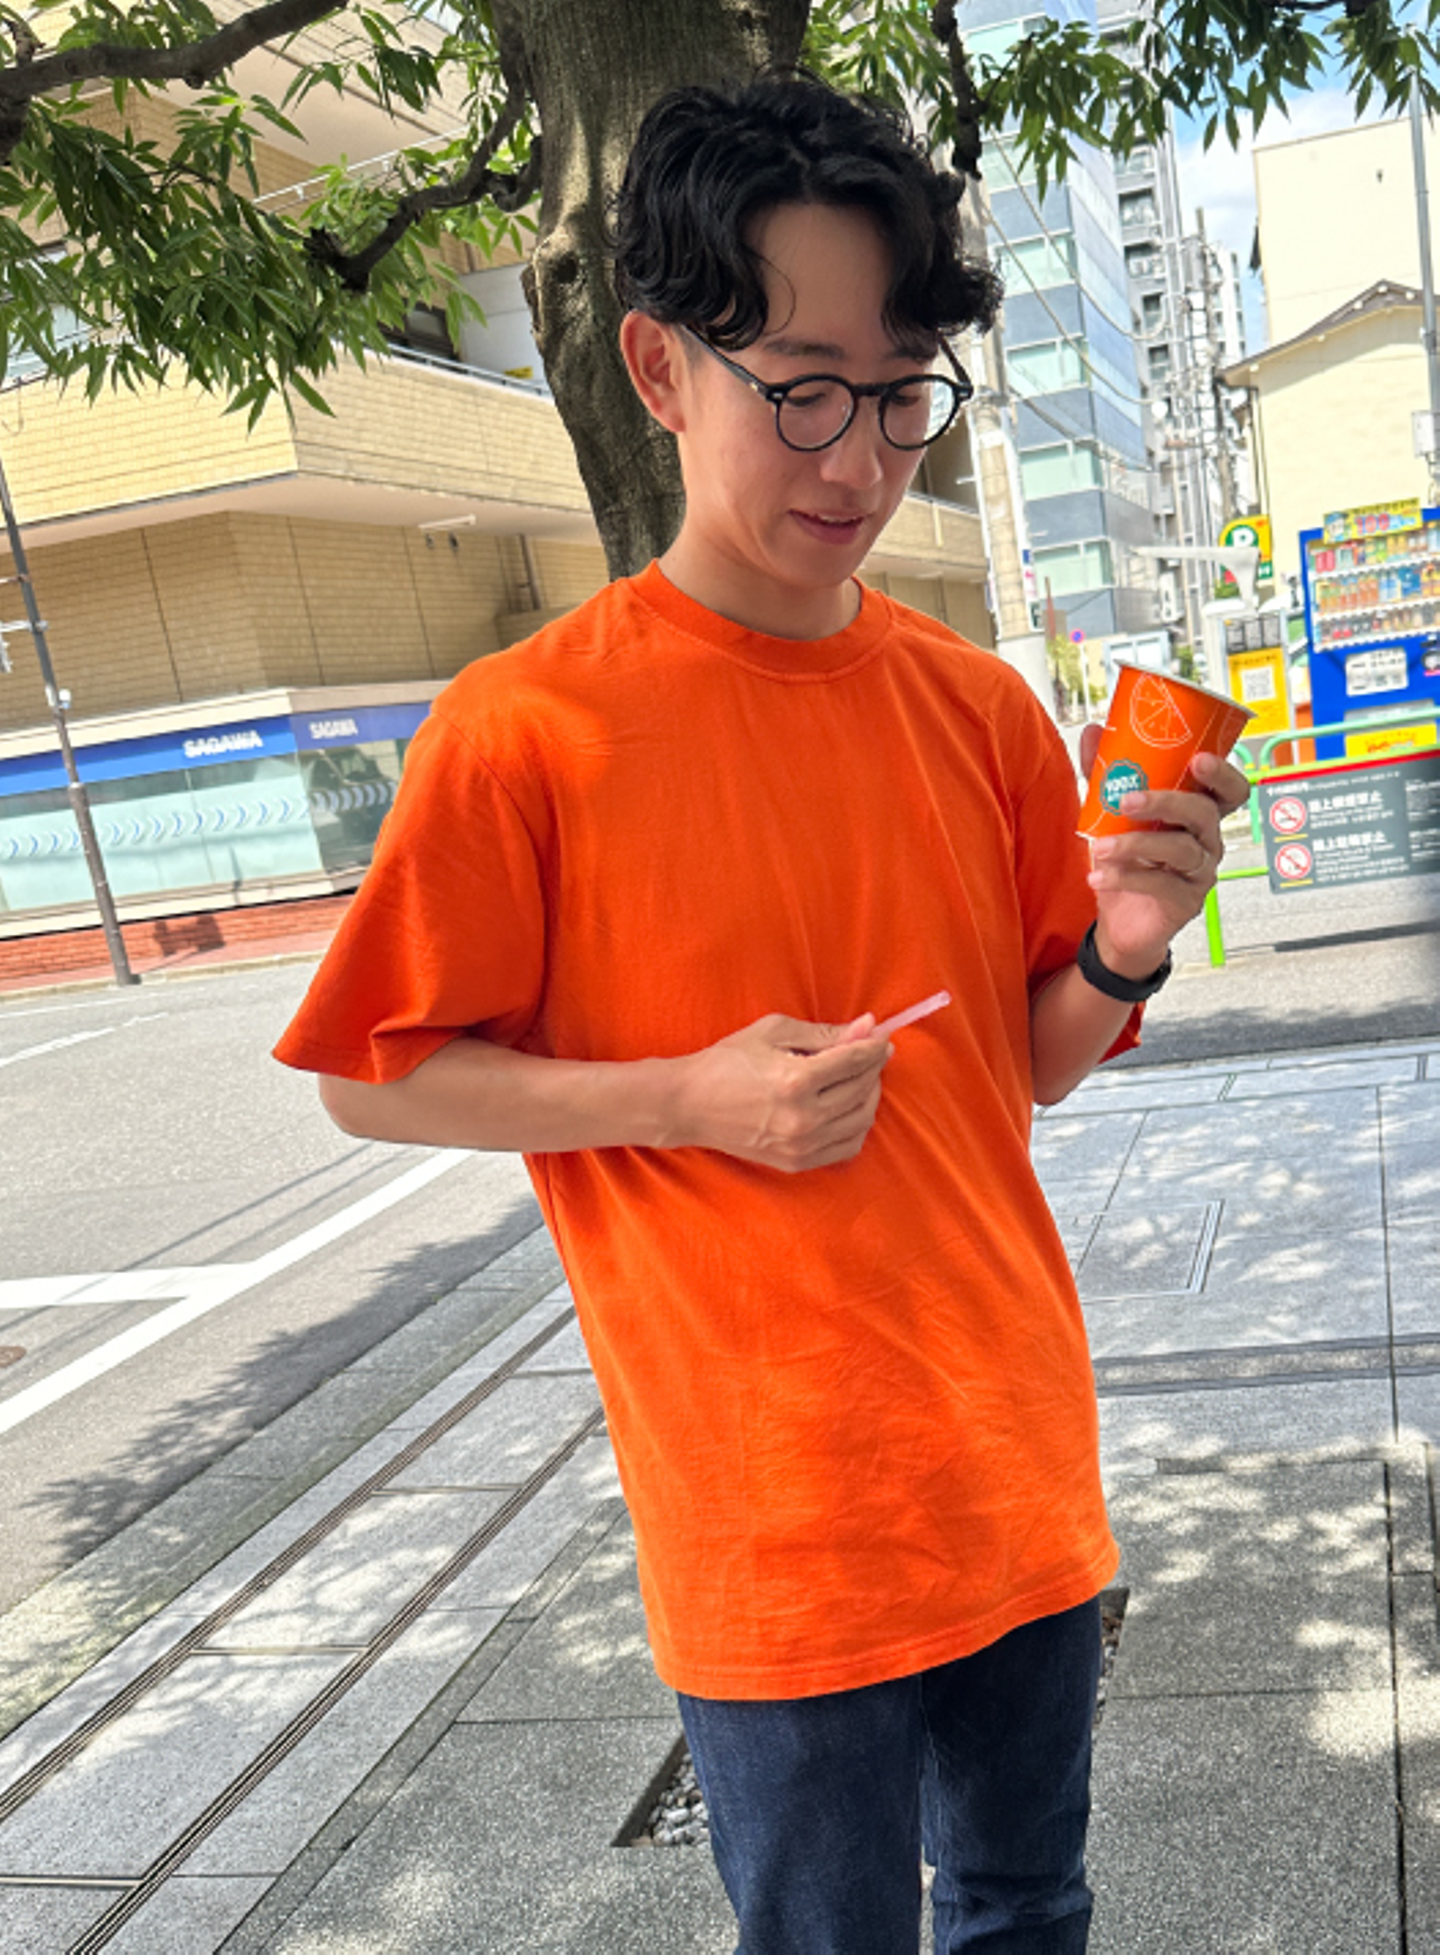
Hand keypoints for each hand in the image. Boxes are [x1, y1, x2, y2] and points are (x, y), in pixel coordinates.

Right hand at [667, 1013, 891, 1171]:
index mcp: (795, 1081)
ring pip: (861, 1120)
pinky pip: (848, 1146)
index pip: (855, 1061)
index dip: (874, 1046)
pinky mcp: (797, 1162)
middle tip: (871, 1053)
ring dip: (869, 1095)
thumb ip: (824, 1033)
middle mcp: (803, 1118)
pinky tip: (849, 1108)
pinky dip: (858, 1125)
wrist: (690, 1105)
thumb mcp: (773, 1032)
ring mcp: (801, 1145)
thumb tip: (867, 1026)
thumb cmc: (728, 1061)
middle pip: (862, 1090)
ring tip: (860, 1078)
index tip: (881, 1038)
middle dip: (873, 1067)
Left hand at [1078, 723, 1250, 974]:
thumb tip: (1094, 732)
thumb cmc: (1127, 860)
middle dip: (1166, 802)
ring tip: (1101, 846)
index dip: (1223, 774)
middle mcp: (1206, 839)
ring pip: (1181, 849)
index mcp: (1197, 812)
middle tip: (1127, 800)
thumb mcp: (1112, 813)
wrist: (1119, 918)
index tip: (1198, 759)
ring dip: (1136, 843)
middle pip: (1203, 813)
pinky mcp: (1186, 900)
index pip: (1230, 790)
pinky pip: (1161, 884)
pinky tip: (1098, 876)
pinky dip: (1125, 877)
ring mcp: (1199, 871)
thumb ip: (1106, 774)